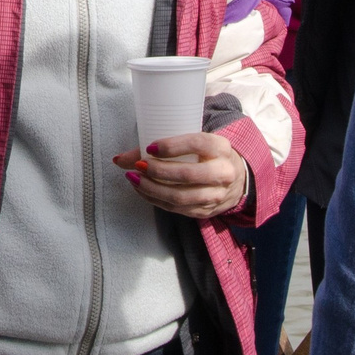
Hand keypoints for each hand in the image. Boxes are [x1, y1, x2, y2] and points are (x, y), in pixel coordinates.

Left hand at [114, 130, 250, 219]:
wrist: (236, 178)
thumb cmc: (206, 155)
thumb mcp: (194, 143)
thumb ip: (160, 147)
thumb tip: (118, 159)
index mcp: (220, 148)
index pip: (197, 144)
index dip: (172, 146)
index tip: (149, 148)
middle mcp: (223, 172)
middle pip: (187, 175)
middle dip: (158, 172)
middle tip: (138, 167)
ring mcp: (216, 195)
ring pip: (181, 197)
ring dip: (152, 189)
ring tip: (134, 179)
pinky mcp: (207, 211)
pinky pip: (177, 209)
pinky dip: (156, 200)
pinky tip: (143, 190)